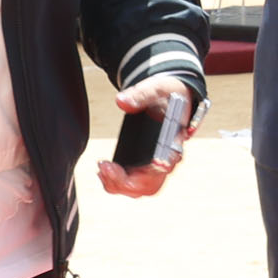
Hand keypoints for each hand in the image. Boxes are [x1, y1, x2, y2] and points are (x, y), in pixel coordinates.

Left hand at [97, 76, 193, 199]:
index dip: (152, 169)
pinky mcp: (147, 166)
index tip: (132, 166)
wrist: (172, 96)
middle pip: (150, 185)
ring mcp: (158, 165)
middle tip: (104, 167)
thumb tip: (122, 102)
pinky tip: (104, 169)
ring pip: (141, 189)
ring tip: (102, 168)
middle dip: (125, 182)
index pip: (167, 162)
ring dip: (119, 185)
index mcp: (175, 140)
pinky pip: (134, 184)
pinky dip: (117, 182)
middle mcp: (168, 159)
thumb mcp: (156, 88)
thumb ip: (140, 95)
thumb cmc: (167, 94)